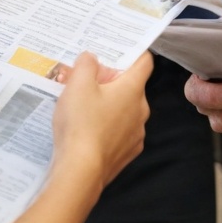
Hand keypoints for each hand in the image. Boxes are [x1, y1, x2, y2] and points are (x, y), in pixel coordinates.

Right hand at [53, 52, 152, 190]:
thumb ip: (86, 64)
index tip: (120, 50)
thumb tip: (91, 59)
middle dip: (110, 82)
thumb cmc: (81, 125)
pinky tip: (86, 131)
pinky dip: (106, 128)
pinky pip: (119, 132)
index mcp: (133, 89)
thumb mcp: (77, 84)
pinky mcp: (126, 153)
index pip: (145, 62)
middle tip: (87, 81)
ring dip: (108, 106)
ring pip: (124, 111)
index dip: (134, 53)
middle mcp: (140, 110)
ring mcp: (135, 134)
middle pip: (130, 87)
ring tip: (81, 108)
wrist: (80, 172)